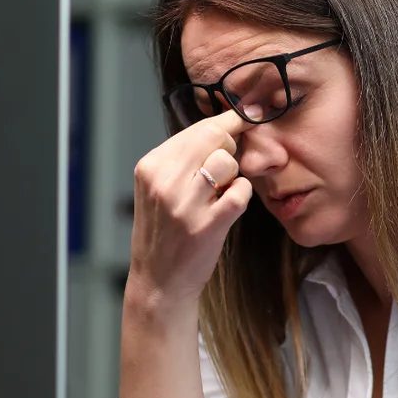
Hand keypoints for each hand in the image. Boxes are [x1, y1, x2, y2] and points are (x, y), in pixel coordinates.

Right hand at [128, 106, 258, 306]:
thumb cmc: (164, 232)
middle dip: (231, 146)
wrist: (158, 282)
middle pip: (214, 137)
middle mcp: (164, 182)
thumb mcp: (158, 189)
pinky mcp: (207, 226)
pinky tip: (229, 205)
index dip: (227, 121)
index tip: (247, 115)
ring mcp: (185, 205)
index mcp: (150, 167)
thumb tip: (224, 126)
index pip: (197, 129)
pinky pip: (241, 191)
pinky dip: (242, 194)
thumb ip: (182, 159)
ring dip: (233, 174)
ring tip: (220, 192)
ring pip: (228, 161)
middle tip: (225, 168)